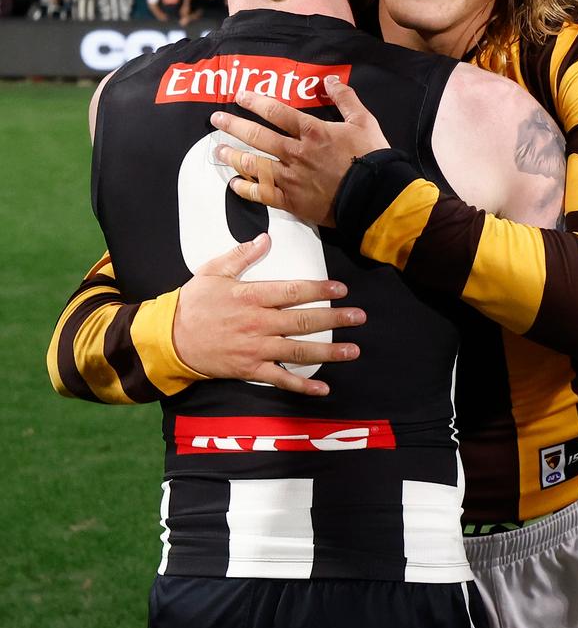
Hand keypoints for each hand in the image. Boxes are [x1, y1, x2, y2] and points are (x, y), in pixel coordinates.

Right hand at [172, 233, 365, 394]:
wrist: (169, 339)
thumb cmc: (191, 304)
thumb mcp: (213, 272)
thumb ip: (241, 255)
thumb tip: (264, 239)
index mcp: (250, 296)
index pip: (293, 291)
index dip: (319, 290)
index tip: (340, 290)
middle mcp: (258, 323)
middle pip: (304, 320)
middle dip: (335, 319)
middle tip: (359, 318)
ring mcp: (256, 348)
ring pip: (299, 350)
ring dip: (329, 351)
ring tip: (353, 350)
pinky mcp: (250, 369)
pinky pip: (281, 379)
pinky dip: (302, 385)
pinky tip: (323, 389)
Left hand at [211, 76, 389, 225]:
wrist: (375, 198)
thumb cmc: (371, 159)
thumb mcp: (363, 121)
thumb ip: (345, 98)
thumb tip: (330, 79)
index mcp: (312, 131)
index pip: (275, 111)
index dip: (254, 102)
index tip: (239, 97)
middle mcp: (295, 153)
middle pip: (257, 136)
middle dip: (233, 126)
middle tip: (216, 120)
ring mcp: (291, 178)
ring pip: (254, 165)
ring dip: (234, 156)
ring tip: (220, 150)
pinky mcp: (292, 201)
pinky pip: (262, 194)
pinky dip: (246, 189)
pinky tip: (234, 184)